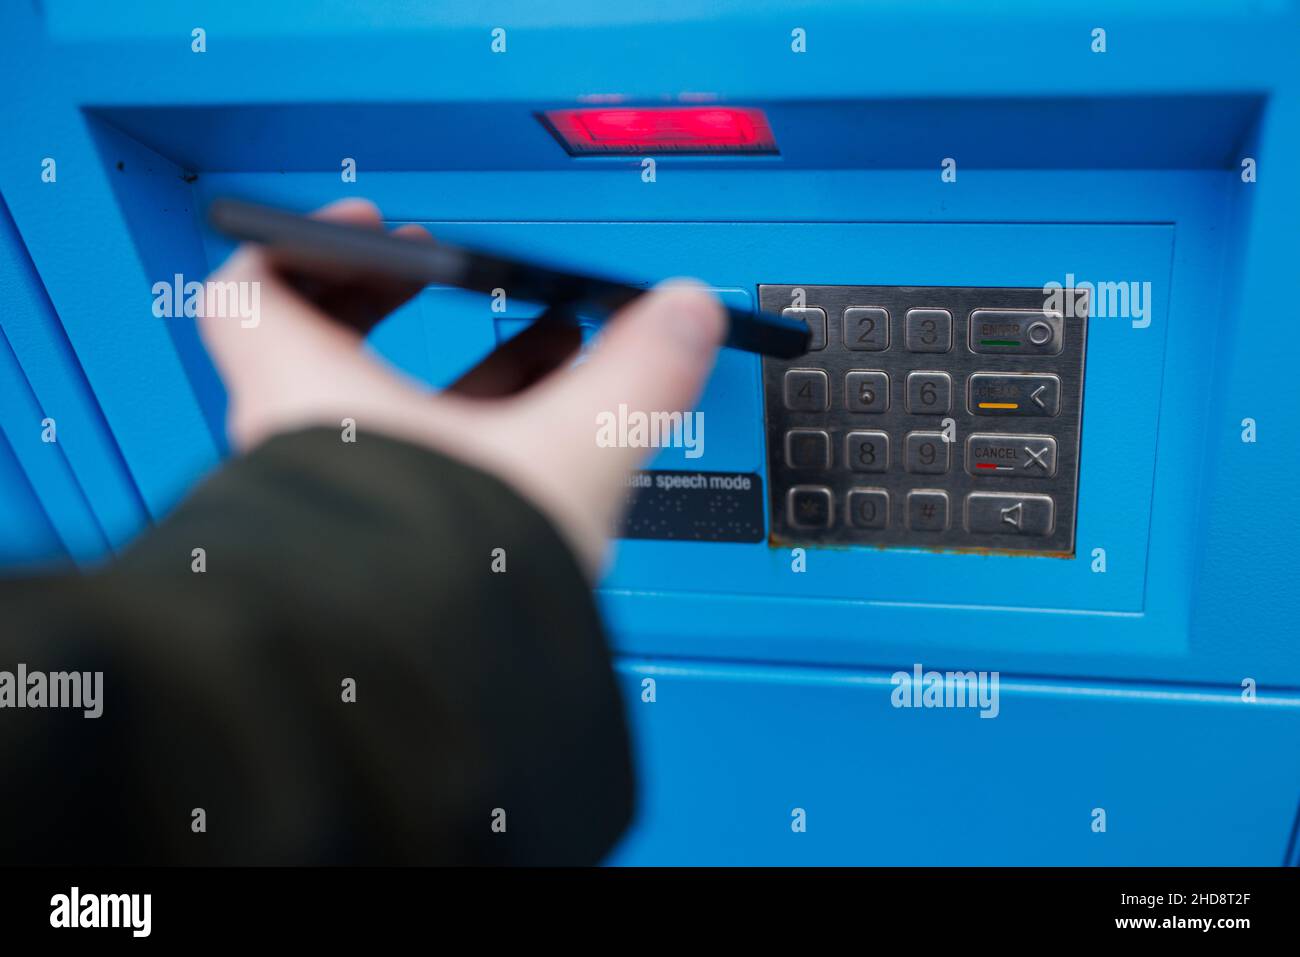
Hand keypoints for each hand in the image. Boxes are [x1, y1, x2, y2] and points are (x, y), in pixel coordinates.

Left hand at [198, 199, 726, 577]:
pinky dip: (464, 444)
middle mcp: (299, 453)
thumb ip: (633, 375)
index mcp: (308, 396)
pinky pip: (407, 475)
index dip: (312, 239)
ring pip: (378, 417)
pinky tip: (539, 444)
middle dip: (399, 302)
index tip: (376, 225)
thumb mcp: (567, 452)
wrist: (415, 708)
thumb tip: (683, 316)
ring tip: (547, 351)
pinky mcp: (369, 562)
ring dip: (455, 377)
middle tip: (450, 277)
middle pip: (321, 344)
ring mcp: (332, 515)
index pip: (254, 286)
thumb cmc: (443, 588)